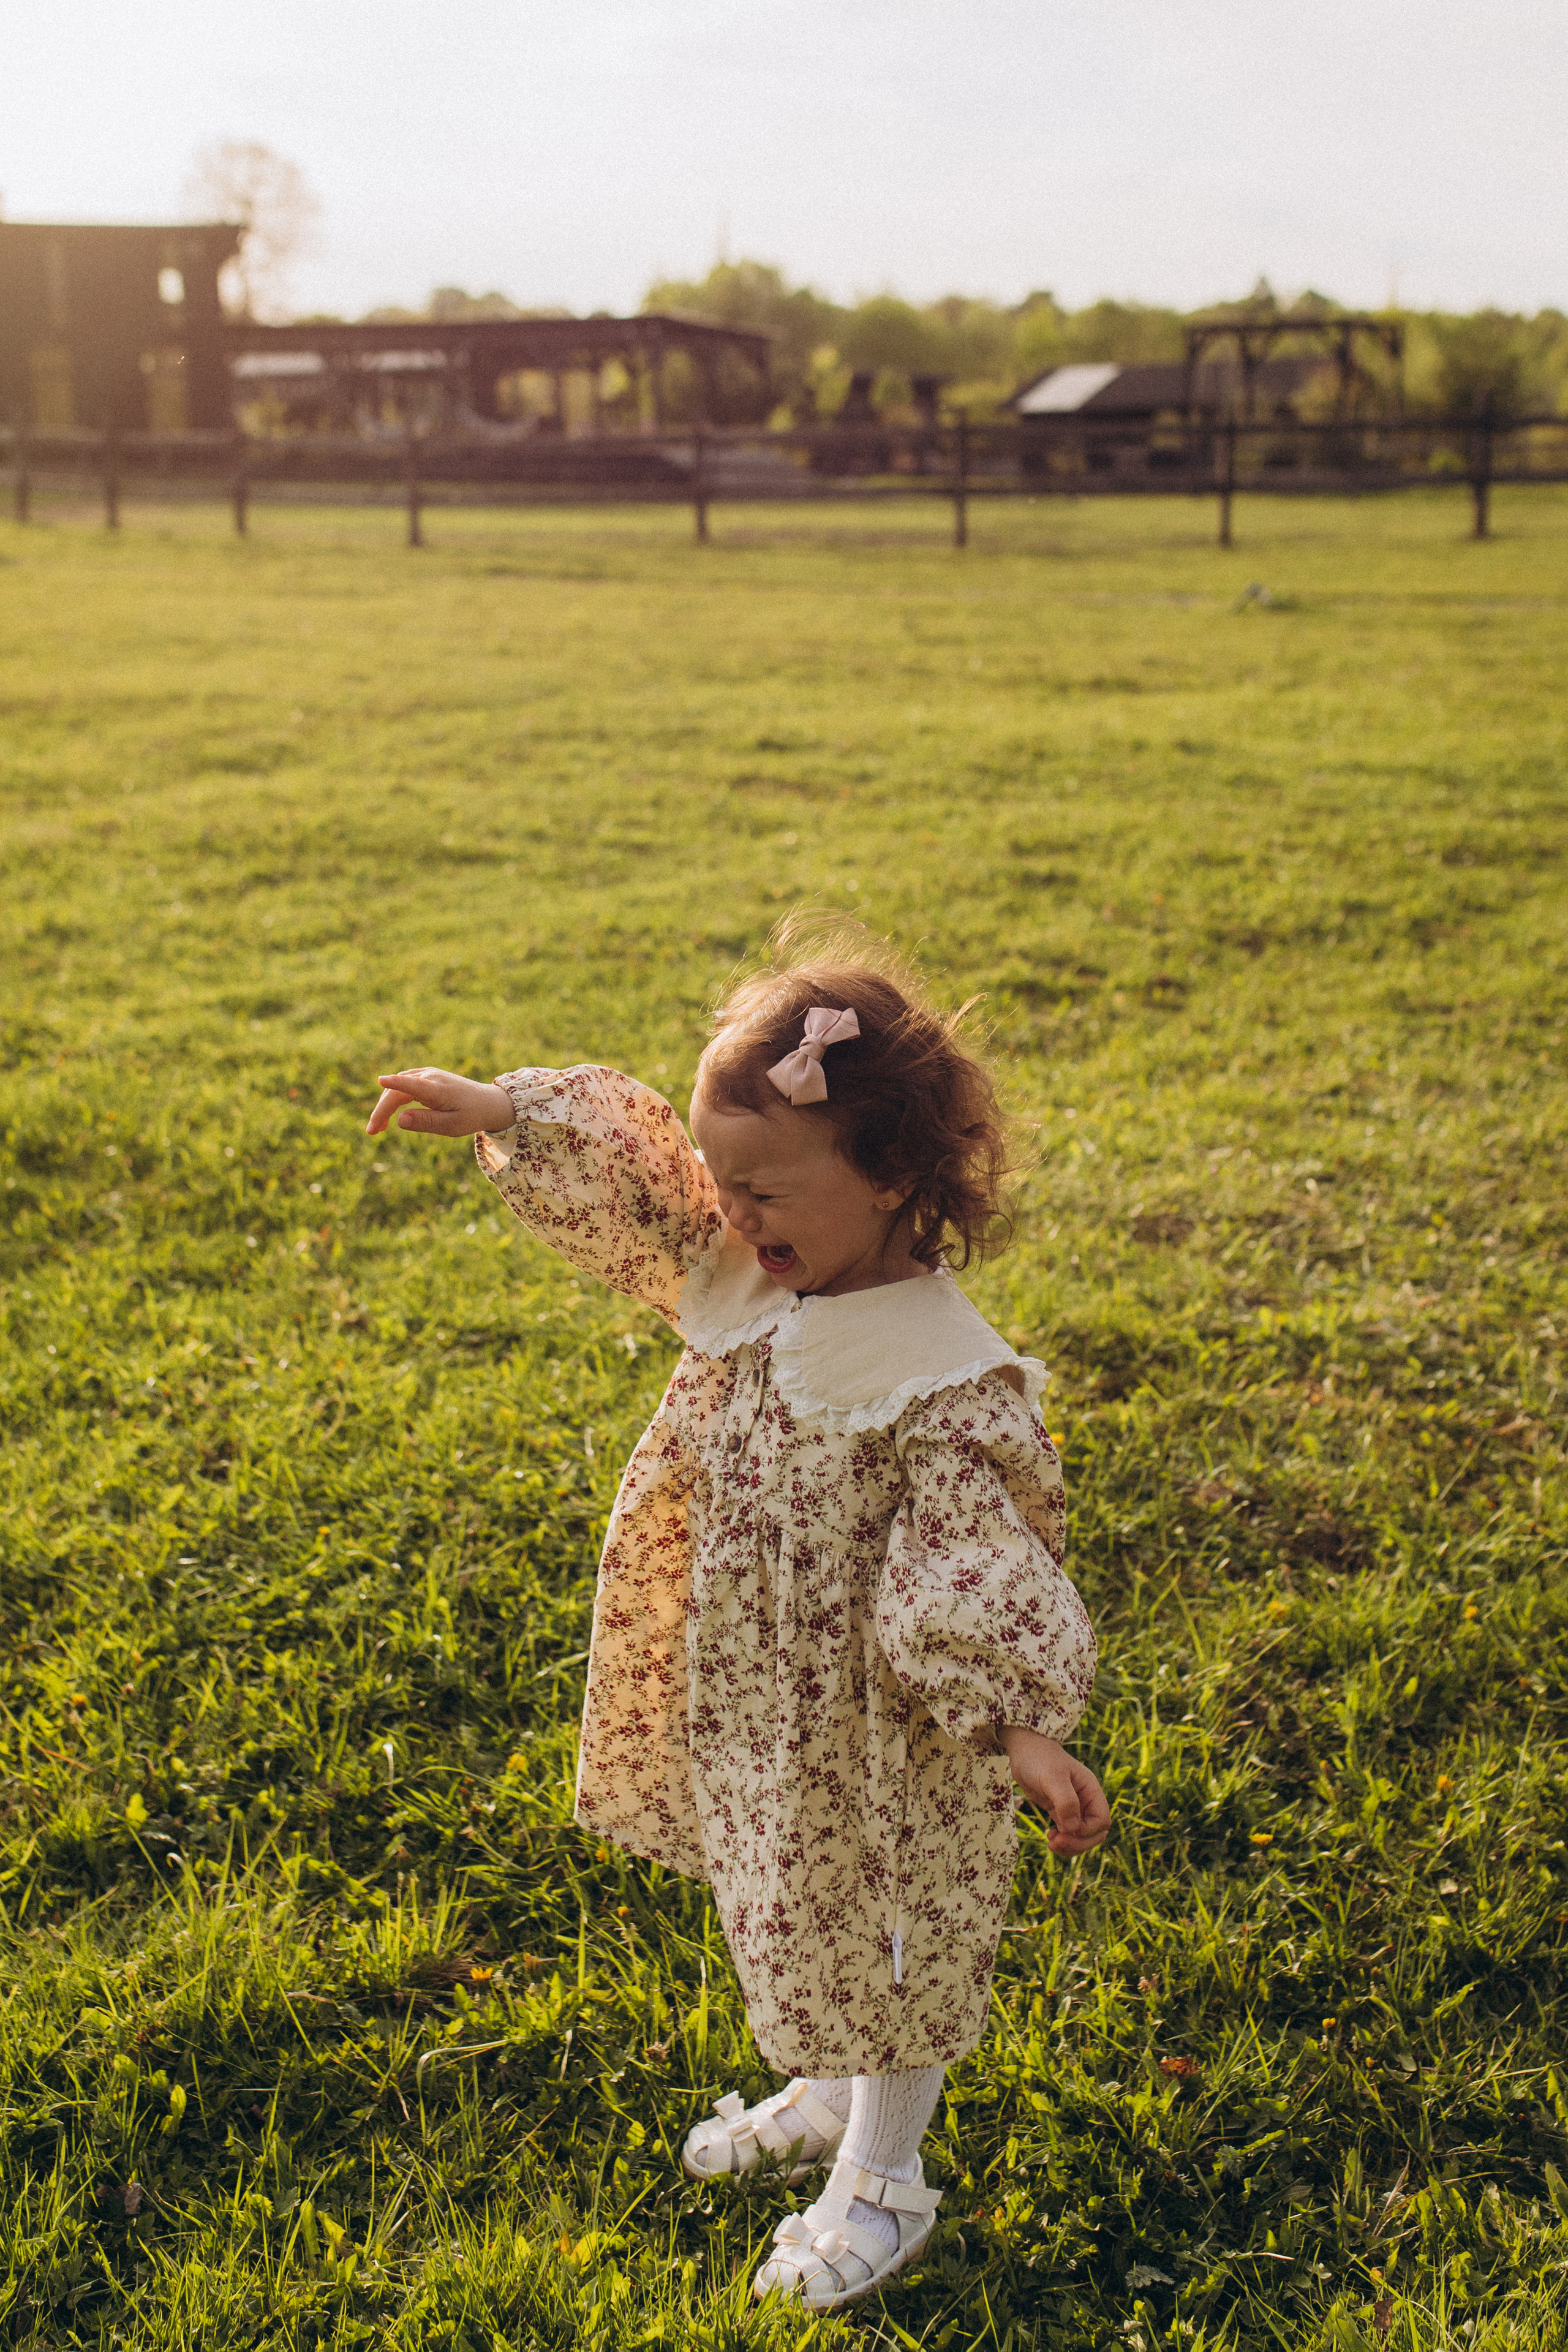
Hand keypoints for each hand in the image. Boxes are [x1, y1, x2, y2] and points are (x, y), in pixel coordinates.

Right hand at [365, 1067, 514, 1137]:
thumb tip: (399, 1120)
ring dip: (384, 1105)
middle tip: (372, 1132)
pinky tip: (388, 1113)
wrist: (487, 1102)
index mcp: (438, 1090)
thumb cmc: (470, 1115)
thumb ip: (426, 1122)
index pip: (414, 1084)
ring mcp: (427, 1074)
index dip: (396, 1083)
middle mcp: (430, 1077)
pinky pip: (403, 1085)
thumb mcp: (451, 1125)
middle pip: (398, 1091)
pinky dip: (393, 1097)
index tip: (381, 1080)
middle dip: (382, 1110)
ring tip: (377, 1128)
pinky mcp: (426, 1076)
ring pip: (398, 1087)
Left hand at [998, 1727, 1109, 1856]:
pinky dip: (1063, 1840)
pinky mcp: (1060, 1811)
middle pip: (1095, 1833)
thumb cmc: (1039, 1759)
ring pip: (1083, 1836)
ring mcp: (1074, 1807)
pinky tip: (1050, 1837)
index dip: (1087, 1831)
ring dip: (1071, 1845)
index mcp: (1091, 1790)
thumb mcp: (1052, 1777)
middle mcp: (1086, 1800)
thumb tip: (1073, 1828)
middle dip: (1079, 1843)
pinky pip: (1069, 1832)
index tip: (1065, 1829)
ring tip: (1051, 1843)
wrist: (1023, 1749)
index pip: (1102, 1820)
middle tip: (1055, 1843)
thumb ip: (1065, 1802)